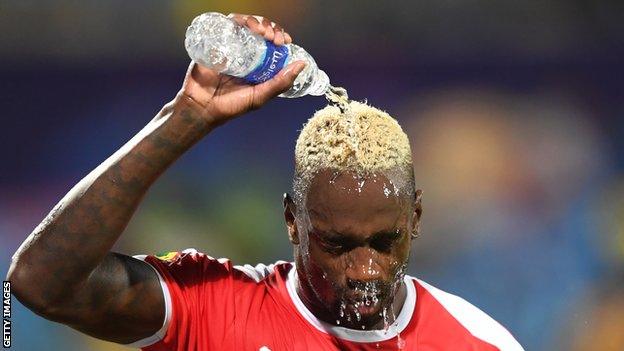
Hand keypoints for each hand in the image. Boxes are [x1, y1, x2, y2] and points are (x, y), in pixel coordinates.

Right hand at [177, 14, 305, 126]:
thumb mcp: (261, 96)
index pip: (272, 41)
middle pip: (261, 29)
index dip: (281, 36)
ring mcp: (230, 45)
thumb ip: (280, 83)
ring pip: (246, 23)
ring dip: (257, 22)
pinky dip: (238, 20)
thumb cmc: (232, 106)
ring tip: (261, 31)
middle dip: (271, 28)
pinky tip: (246, 26)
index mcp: (259, 62)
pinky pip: (227, 24)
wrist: (203, 107)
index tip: (286, 41)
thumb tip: (302, 65)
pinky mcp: (216, 42)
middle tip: (274, 38)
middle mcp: (246, 51)